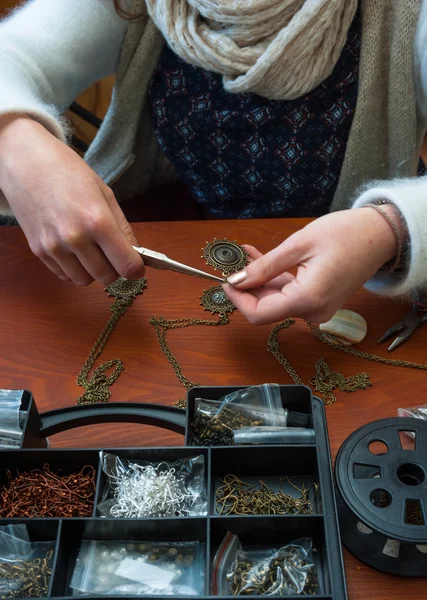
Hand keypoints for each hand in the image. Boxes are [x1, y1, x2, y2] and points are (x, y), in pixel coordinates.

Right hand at [0, 116, 144, 285]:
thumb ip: (122, 228)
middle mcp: (75, 238)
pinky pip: (64, 275)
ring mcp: (54, 247)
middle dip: (115, 270)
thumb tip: (135, 254)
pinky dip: (74, 269)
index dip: (136, 268)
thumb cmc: (68, 172)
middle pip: (107, 277)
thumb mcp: (105, 194)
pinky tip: (74, 251)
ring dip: (93, 272)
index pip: (127, 265)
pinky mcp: (38, 251)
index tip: (136, 264)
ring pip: (84, 281)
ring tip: (92, 252)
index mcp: (97, 221)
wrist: (25, 162)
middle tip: (113, 255)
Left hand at [223, 207, 403, 324]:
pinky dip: (274, 280)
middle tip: (234, 262)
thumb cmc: (345, 234)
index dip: (238, 299)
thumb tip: (236, 281)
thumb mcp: (298, 245)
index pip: (258, 315)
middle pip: (266, 308)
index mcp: (308, 300)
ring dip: (259, 280)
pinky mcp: (319, 301)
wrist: (381, 235)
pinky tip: (260, 259)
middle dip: (247, 287)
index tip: (226, 279)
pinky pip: (289, 294)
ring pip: (276, 300)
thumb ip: (264, 267)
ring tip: (247, 254)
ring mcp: (317, 309)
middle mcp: (313, 312)